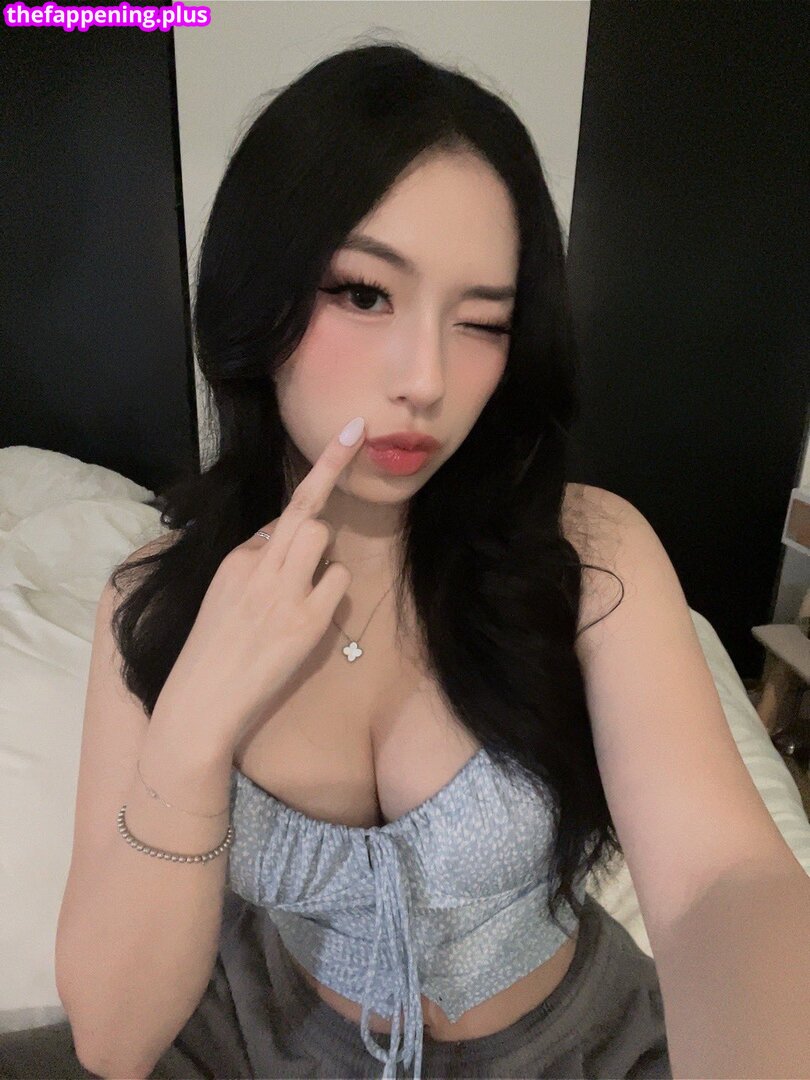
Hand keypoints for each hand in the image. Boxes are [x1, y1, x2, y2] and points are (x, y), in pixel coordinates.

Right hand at [154, 417, 366, 750]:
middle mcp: (257, 566)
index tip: (346, 435)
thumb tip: (281, 539)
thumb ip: (251, 566)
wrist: (200, 704)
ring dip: (324, 557)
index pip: (280, 514)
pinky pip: (337, 582)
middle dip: (333, 467)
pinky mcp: (305, 621)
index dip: (317, 476)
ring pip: (320, 537)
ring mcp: (283, 592)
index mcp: (235, 560)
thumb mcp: (220, 597)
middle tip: (355, 433)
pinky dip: (333, 592)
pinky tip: (313, 616)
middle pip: (305, 509)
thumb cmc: (210, 655)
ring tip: (305, 591)